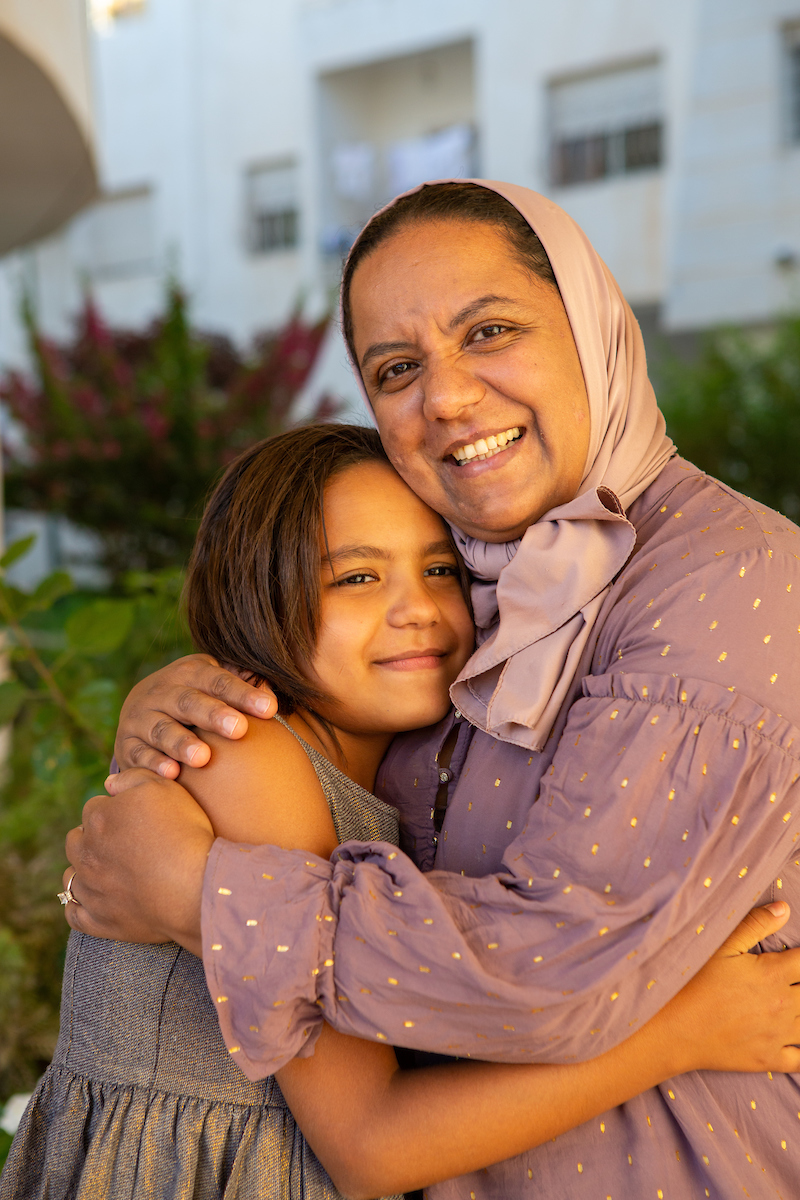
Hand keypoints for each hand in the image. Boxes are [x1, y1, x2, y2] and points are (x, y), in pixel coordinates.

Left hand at [63, 769, 214, 955]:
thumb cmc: (183, 833)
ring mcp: (90, 888)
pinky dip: (80, 906)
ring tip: (110, 872)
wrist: (194, 887)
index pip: (94, 807)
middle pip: (76, 840)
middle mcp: (86, 852)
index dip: (115, 810)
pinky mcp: (98, 920)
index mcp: (98, 818)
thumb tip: (108, 784)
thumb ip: (133, 778)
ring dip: (84, 871)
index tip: (136, 819)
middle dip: (93, 839)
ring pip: (71, 876)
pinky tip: (96, 900)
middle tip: (123, 844)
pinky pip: (74, 913)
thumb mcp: (165, 788)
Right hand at [114, 653, 276, 777]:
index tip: (269, 709)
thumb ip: (243, 688)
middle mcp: (162, 691)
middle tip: (238, 729)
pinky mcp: (126, 745)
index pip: (218, 681)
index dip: (243, 693)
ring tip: (203, 758)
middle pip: (189, 702)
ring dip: (182, 743)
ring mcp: (141, 718)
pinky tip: (172, 773)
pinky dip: (154, 764)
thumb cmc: (195, 699)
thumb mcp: (214, 686)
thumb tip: (272, 698)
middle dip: (214, 715)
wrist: (139, 711)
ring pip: (162, 729)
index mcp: (189, 672)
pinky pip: (139, 754)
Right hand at [658, 902, 799, 1075]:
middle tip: (793, 982)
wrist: (672, 1028)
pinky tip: (796, 1038)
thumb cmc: (692, 982)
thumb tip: (785, 909)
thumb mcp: (720, 946)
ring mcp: (778, 1035)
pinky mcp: (769, 1058)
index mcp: (773, 973)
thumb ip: (755, 924)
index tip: (797, 959)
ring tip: (795, 1005)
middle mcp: (783, 1004)